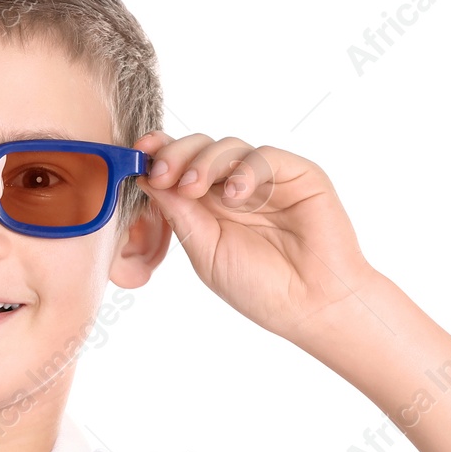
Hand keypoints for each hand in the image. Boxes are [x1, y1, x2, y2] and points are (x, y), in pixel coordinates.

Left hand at [137, 130, 381, 345]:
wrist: (312, 305)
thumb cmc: (260, 288)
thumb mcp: (206, 252)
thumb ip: (180, 215)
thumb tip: (146, 178)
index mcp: (209, 205)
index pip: (179, 165)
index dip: (158, 153)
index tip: (138, 155)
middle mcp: (235, 187)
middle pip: (199, 148)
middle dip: (175, 154)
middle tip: (163, 174)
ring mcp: (266, 179)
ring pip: (228, 147)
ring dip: (204, 162)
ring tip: (194, 189)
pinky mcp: (298, 175)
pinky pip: (264, 157)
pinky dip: (244, 170)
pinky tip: (235, 196)